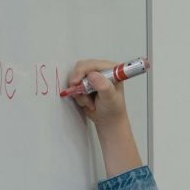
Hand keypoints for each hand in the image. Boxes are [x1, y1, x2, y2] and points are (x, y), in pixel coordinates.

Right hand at [65, 59, 142, 176]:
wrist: (109, 126)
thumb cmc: (114, 114)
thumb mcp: (110, 100)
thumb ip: (104, 86)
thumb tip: (96, 76)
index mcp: (113, 70)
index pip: (93, 63)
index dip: (83, 70)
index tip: (78, 81)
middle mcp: (104, 72)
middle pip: (82, 68)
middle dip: (79, 82)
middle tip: (79, 93)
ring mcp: (95, 79)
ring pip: (77, 79)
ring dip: (79, 91)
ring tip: (89, 103)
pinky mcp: (88, 87)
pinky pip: (76, 87)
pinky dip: (78, 95)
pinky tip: (87, 104)